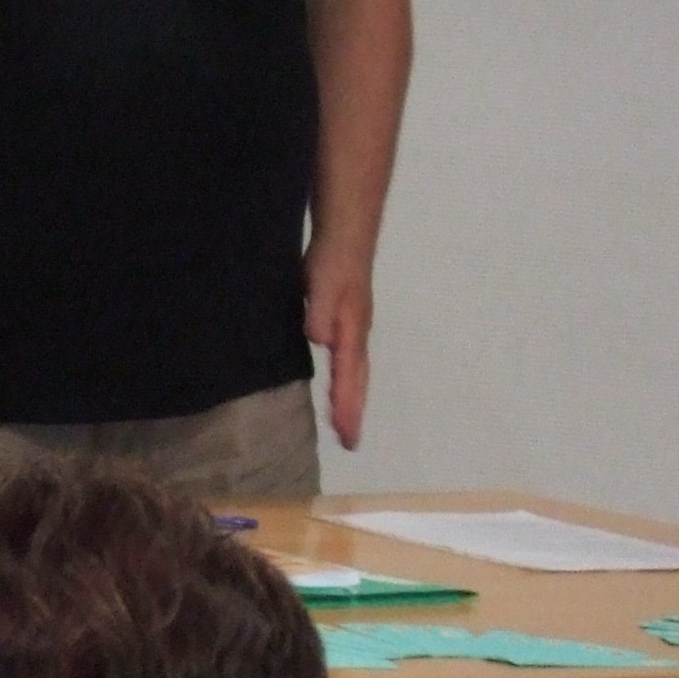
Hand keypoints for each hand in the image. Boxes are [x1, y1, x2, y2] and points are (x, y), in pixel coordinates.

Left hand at [305, 241, 375, 449]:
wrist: (347, 235)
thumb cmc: (334, 260)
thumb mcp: (323, 283)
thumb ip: (321, 311)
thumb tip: (320, 340)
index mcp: (351, 333)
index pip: (349, 378)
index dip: (347, 408)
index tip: (348, 437)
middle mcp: (356, 336)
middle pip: (358, 381)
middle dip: (353, 412)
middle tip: (350, 442)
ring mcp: (354, 329)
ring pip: (355, 372)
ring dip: (351, 398)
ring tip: (344, 424)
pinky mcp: (345, 321)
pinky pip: (347, 360)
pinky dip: (344, 379)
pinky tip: (335, 383)